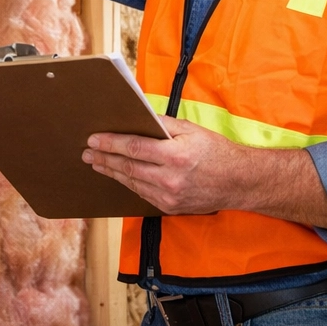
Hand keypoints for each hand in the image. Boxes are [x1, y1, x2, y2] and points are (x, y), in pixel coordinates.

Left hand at [84, 117, 247, 215]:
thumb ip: (164, 125)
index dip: (111, 143)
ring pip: (131, 183)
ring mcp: (169, 196)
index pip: (134, 147)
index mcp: (176, 155)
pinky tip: (119, 176)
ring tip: (97, 163)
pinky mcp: (169, 207)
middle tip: (87, 152)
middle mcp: (170, 178)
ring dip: (112, 172)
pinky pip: (142, 194)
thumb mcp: (193, 130)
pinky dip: (128, 183)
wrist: (239, 182)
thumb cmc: (218, 152)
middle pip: (128, 167)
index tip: (94, 139)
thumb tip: (140, 119)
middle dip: (104, 158)